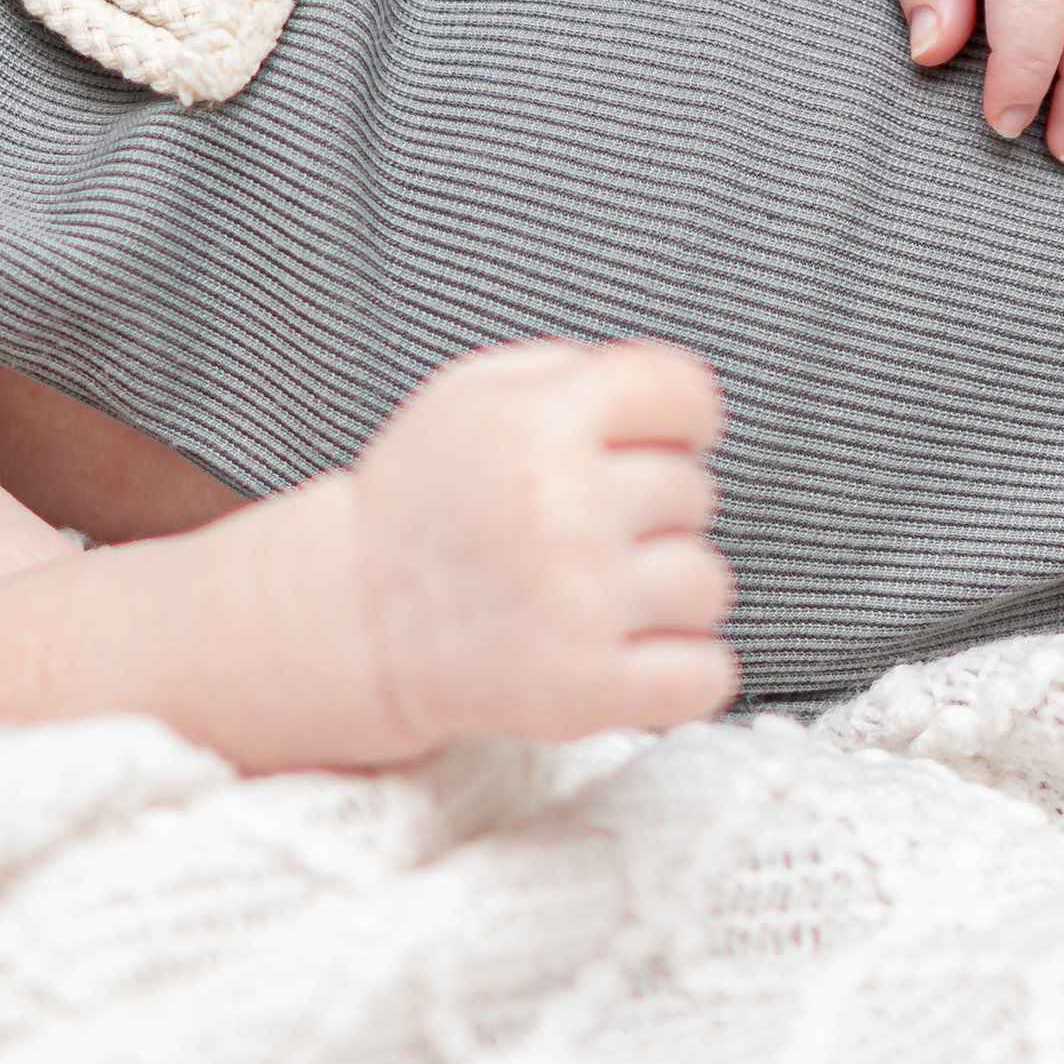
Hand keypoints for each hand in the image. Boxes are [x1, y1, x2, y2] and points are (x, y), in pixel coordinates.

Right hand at [343, 342, 735, 752]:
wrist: (357, 617)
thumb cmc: (433, 495)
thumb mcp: (475, 392)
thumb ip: (579, 371)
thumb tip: (684, 405)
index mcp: (541, 421)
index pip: (683, 394)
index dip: (681, 419)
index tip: (656, 443)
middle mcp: (564, 507)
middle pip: (694, 492)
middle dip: (651, 510)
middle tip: (580, 531)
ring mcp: (578, 605)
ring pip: (706, 585)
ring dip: (667, 592)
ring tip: (597, 594)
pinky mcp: (585, 692)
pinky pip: (706, 676)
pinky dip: (686, 671)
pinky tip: (631, 653)